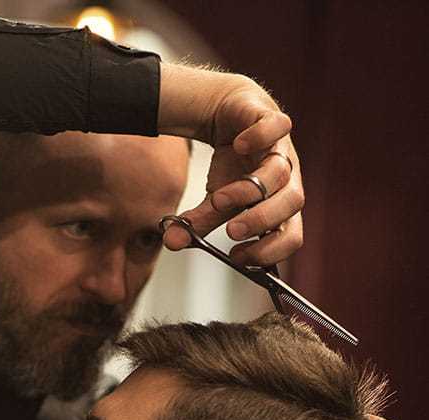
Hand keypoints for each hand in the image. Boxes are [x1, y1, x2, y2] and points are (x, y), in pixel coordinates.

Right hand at [158, 65, 303, 265]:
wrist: (232, 117)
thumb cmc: (231, 166)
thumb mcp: (214, 201)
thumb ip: (197, 223)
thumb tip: (170, 242)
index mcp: (280, 205)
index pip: (291, 234)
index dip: (270, 250)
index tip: (238, 258)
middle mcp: (288, 179)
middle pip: (292, 203)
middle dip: (261, 221)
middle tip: (231, 232)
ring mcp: (282, 148)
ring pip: (280, 171)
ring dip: (248, 190)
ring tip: (218, 200)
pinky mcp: (272, 120)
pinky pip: (277, 126)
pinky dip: (259, 137)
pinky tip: (238, 145)